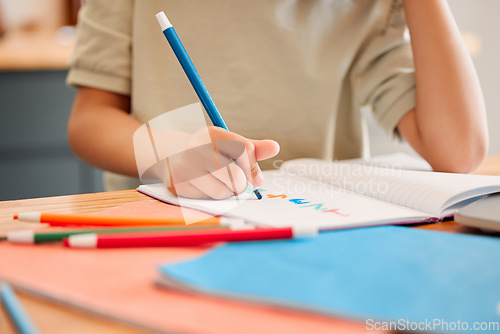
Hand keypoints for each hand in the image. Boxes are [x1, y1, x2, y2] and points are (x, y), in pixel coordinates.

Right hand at [161, 126, 278, 198]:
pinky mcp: (178, 185)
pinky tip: (202, 187)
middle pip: (236, 176)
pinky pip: (207, 199)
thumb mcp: (229, 145)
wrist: (171, 157)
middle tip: (237, 184)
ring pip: (222, 191)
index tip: (253, 175)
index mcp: (212, 133)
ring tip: (217, 183)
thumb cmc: (209, 151)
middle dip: (241, 184)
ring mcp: (186, 167)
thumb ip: (252, 149)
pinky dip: (210, 197)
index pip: (244, 150)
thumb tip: (275, 147)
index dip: (252, 167)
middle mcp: (197, 147)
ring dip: (226, 192)